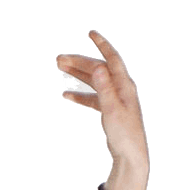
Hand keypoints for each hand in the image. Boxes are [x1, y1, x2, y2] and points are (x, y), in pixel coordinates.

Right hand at [56, 30, 148, 189]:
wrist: (131, 156)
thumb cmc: (124, 134)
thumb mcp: (113, 110)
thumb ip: (105, 88)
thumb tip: (99, 67)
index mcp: (123, 85)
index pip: (112, 58)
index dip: (102, 44)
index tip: (91, 33)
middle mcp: (120, 89)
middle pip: (98, 69)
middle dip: (79, 62)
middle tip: (58, 59)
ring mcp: (115, 99)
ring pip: (94, 81)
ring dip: (78, 74)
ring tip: (60, 68)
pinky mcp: (110, 110)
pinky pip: (92, 97)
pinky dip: (80, 94)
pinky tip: (66, 95)